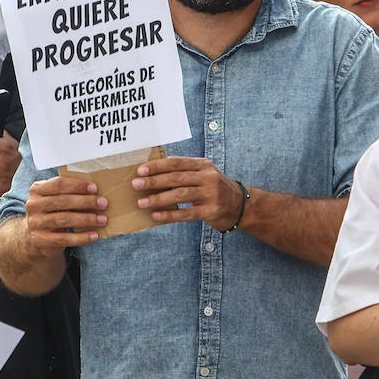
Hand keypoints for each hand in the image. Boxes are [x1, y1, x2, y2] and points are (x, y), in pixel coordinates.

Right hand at [24, 177, 107, 255]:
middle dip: (85, 202)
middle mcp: (33, 205)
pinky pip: (64, 238)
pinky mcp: (41, 240)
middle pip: (62, 201)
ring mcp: (35, 223)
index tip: (94, 188)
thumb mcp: (54, 198)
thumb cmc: (52, 212)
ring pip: (64, 219)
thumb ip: (68, 192)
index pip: (58, 184)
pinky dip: (81, 237)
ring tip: (102, 220)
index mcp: (37, 190)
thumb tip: (95, 191)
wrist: (34, 236)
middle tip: (103, 203)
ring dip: (86, 219)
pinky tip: (94, 235)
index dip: (77, 185)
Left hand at [131, 157, 245, 231]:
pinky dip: (170, 215)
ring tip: (141, 202)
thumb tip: (152, 175)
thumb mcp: (204, 174)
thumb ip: (184, 172)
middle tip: (135, 184)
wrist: (242, 206)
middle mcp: (208, 177)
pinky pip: (187, 213)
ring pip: (180, 195)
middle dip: (154, 181)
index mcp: (202, 165)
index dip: (157, 166)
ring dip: (158, 198)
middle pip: (176, 177)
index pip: (176, 162)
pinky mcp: (211, 211)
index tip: (140, 170)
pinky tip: (156, 216)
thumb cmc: (214, 189)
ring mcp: (211, 194)